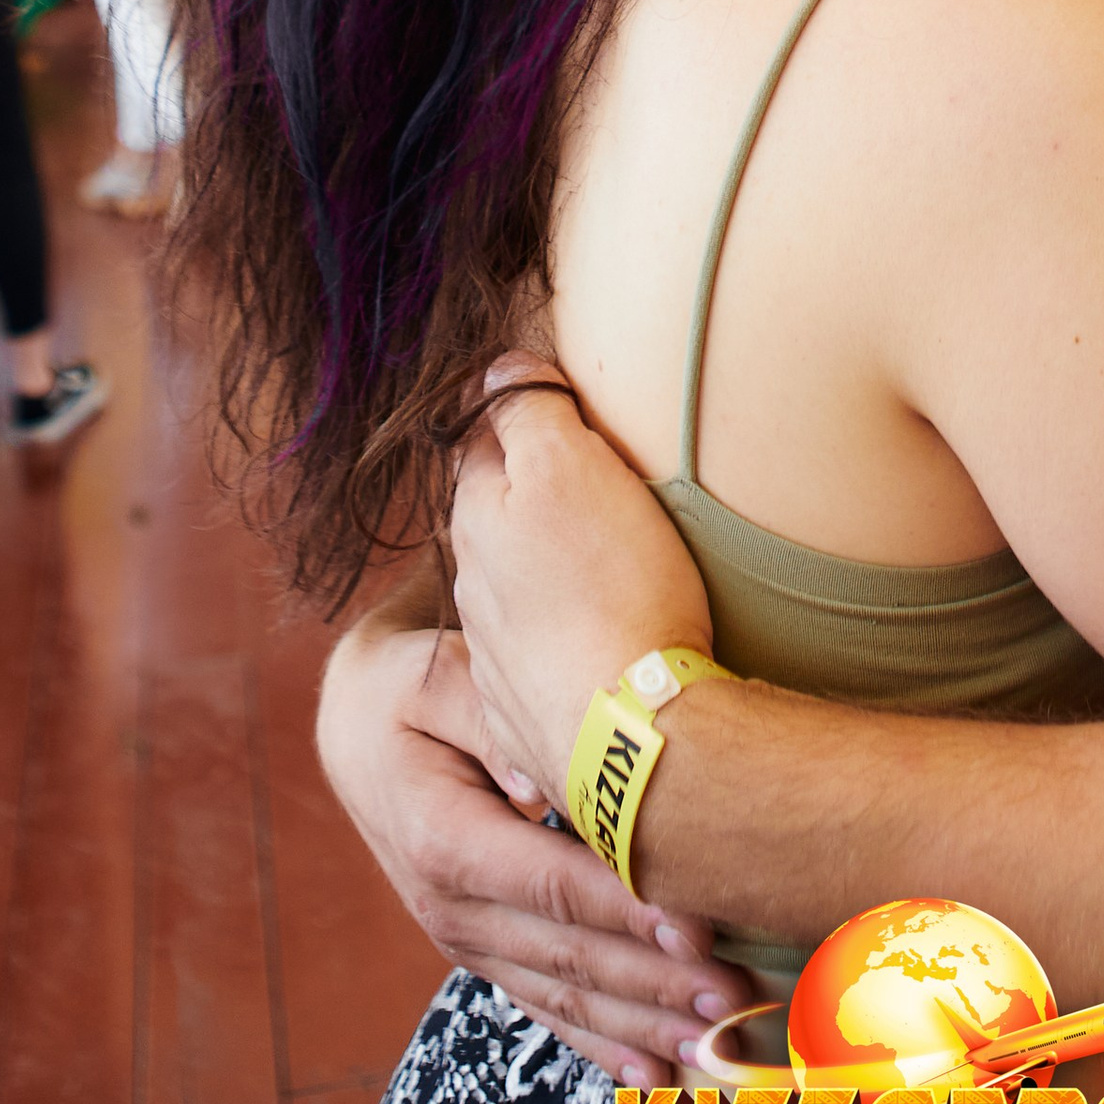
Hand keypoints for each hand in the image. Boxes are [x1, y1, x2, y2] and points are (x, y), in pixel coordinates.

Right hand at [314, 599, 749, 1078]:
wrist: (356, 729)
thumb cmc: (410, 693)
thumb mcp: (440, 682)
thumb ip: (493, 724)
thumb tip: (546, 782)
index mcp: (444, 842)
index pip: (552, 886)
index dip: (626, 914)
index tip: (698, 932)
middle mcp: (452, 908)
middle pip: (570, 956)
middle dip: (657, 985)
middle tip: (735, 998)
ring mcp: (466, 939)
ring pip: (565, 997)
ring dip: (643, 1025)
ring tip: (716, 1045)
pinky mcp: (484, 950)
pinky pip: (545, 1008)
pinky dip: (602, 1044)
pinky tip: (654, 1074)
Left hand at [449, 362, 713, 808]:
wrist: (632, 733)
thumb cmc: (611, 587)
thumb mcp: (569, 466)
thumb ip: (527, 410)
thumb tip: (498, 369)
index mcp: (475, 517)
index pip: (477, 438)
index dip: (513, 411)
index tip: (552, 400)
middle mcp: (472, 585)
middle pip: (494, 515)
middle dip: (530, 492)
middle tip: (589, 476)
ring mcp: (497, 653)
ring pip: (515, 586)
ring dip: (546, 568)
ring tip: (602, 559)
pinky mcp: (530, 710)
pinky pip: (540, 653)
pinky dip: (562, 634)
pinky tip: (596, 637)